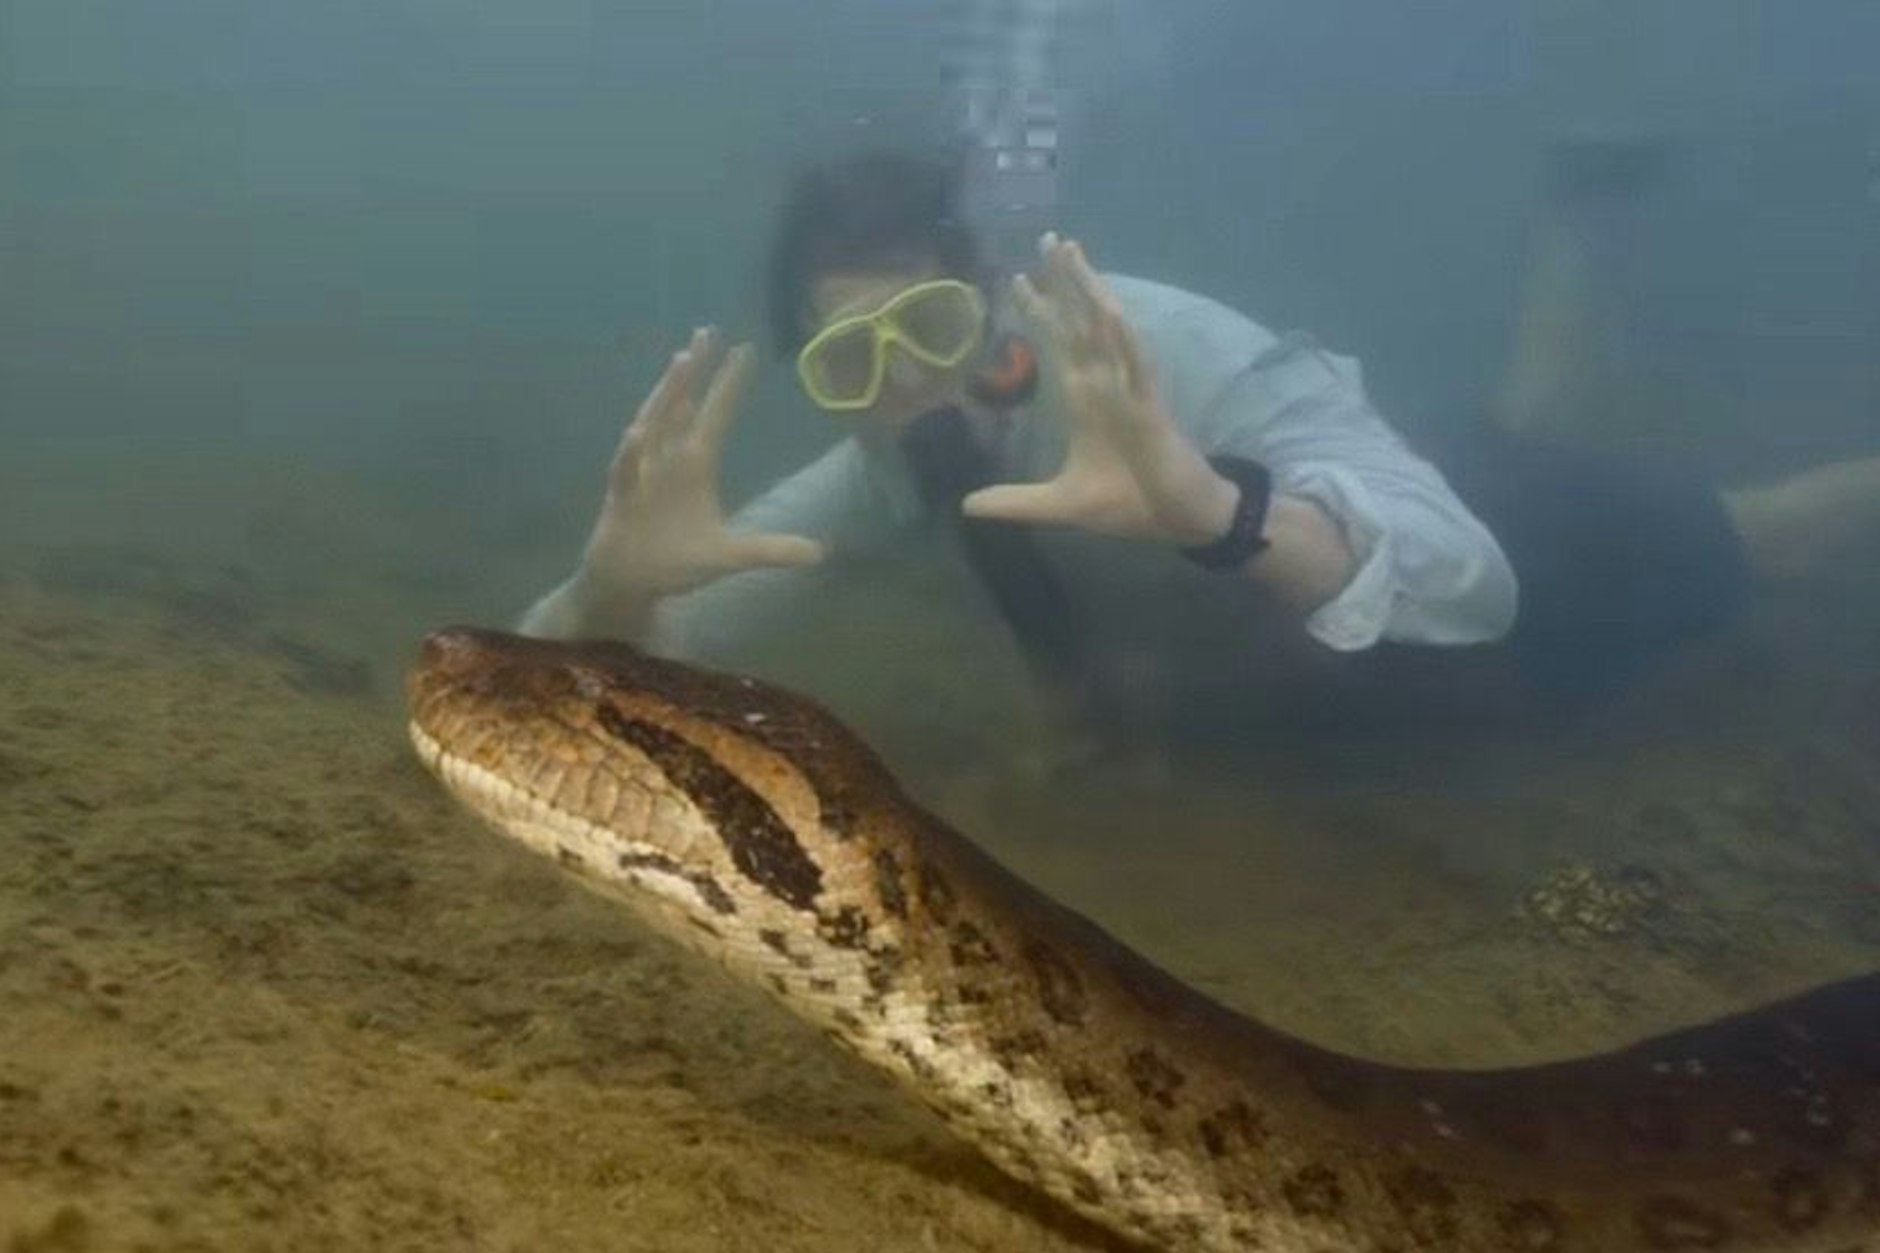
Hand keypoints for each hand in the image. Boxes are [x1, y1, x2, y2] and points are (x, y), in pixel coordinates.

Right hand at [574, 327, 822, 606]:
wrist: (633, 583)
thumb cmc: (677, 562)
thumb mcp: (731, 557)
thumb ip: (771, 550)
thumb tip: (820, 553)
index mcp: (696, 465)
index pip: (716, 415)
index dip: (729, 384)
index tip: (744, 349)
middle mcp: (668, 460)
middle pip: (681, 405)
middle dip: (695, 371)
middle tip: (706, 333)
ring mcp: (642, 475)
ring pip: (653, 425)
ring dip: (666, 395)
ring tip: (682, 363)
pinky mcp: (621, 499)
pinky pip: (625, 472)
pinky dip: (630, 455)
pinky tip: (636, 435)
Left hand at [961, 233, 1237, 546]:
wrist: (1179, 521)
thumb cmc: (1129, 505)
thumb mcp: (1059, 505)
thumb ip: (1014, 502)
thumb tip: (966, 506)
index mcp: (1084, 402)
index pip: (1057, 346)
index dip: (1039, 313)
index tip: (1015, 279)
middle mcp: (1105, 386)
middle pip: (1078, 323)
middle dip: (1063, 282)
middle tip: (1047, 239)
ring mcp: (1128, 392)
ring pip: (1106, 330)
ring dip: (1090, 291)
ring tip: (1073, 253)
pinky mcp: (1151, 409)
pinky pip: (1138, 367)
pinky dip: (1125, 339)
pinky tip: (1110, 310)